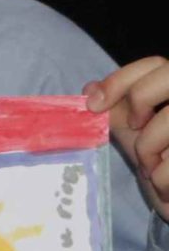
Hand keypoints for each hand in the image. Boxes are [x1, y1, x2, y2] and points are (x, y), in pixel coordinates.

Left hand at [88, 57, 168, 220]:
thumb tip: (90, 89)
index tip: (93, 104)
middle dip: (140, 98)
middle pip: (168, 76)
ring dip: (148, 150)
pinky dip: (162, 180)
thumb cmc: (164, 165)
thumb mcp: (137, 132)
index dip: (121, 78)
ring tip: (151, 168)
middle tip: (133, 125)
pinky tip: (167, 186)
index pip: (156, 64)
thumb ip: (118, 109)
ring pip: (168, 121)